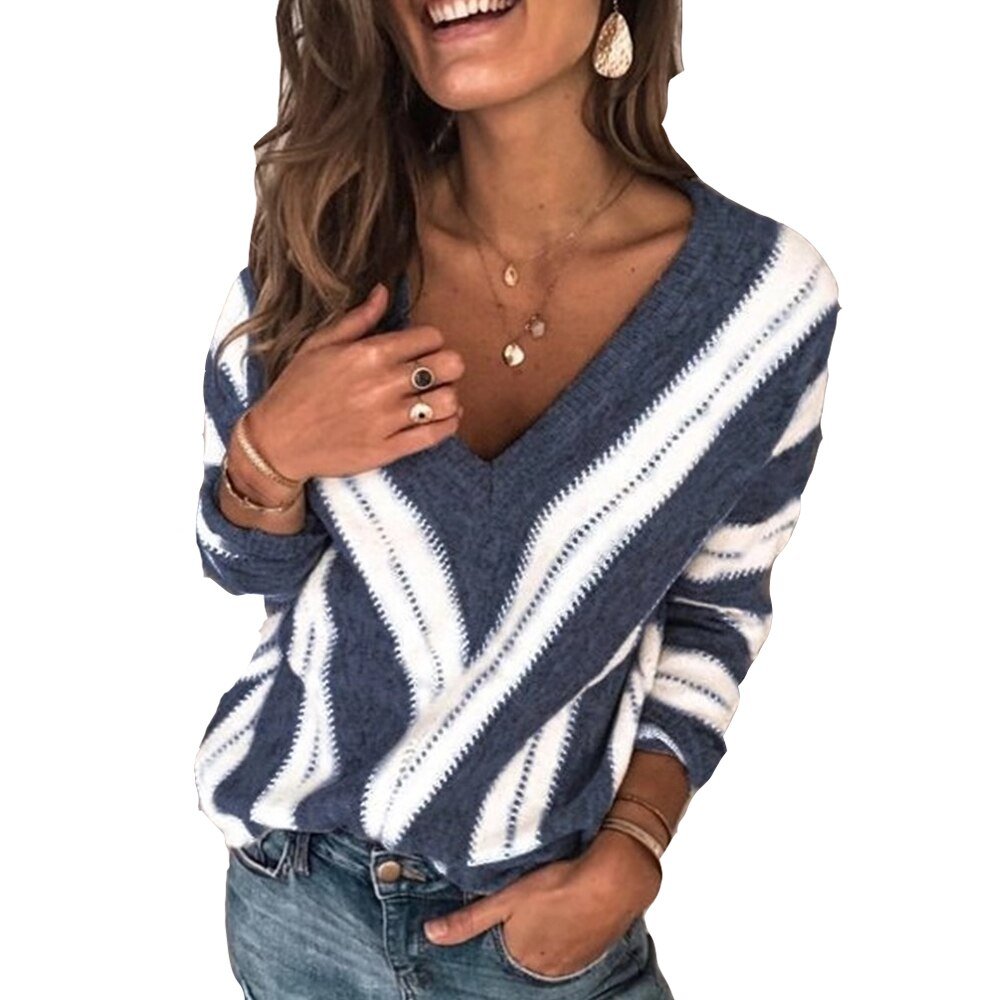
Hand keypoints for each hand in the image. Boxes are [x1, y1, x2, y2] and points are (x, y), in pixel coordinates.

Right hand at [247, 281, 466, 480]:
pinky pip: (436, 435)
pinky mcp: (389, 449)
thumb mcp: (320, 345)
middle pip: (448, 365)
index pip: (431, 336)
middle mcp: (383, 384)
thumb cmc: (296, 389)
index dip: (433, 341)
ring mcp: (387, 419)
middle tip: (438, 373)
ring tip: (438, 397)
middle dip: (449, 366)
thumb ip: (358, 319)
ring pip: (448, 401)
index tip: (424, 350)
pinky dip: (447, 425)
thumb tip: (384, 291)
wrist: (278, 441)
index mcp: (369, 353)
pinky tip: (440, 419)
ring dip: (449, 397)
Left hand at [423, 832, 660, 977]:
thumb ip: (469, 920)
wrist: (615, 880)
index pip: (501, 950)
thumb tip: (431, 934)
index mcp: (521, 958)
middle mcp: (546, 970)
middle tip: (530, 905)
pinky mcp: (595, 951)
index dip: (502, 929)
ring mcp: (573, 963)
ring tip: (549, 905)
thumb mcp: (507, 898)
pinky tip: (570, 909)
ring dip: (546, 933)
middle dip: (523, 933)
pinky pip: (573, 946)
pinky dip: (568, 931)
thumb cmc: (559, 885)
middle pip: (525, 952)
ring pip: (550, 949)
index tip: (507, 912)